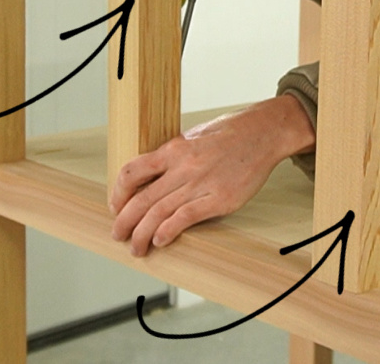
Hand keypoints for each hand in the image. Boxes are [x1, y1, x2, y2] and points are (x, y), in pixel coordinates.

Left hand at [109, 95, 314, 255]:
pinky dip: (168, 232)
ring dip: (142, 234)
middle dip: (124, 222)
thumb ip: (173, 157)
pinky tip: (161, 240)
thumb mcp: (194, 137)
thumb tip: (153, 178)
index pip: (132, 173)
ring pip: (159, 213)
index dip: (118, 194)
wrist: (264, 133)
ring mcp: (201, 184)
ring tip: (137, 247)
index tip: (115, 207)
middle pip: (141, 199)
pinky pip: (185, 218)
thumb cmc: (231, 133)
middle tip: (118, 235)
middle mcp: (183, 167)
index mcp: (173, 149)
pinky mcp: (219, 199)